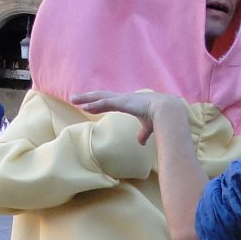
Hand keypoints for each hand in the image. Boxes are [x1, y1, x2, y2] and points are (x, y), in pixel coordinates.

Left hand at [70, 91, 187, 144]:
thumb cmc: (159, 117)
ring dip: (86, 98)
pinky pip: (105, 102)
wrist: (167, 110)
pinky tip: (85, 106)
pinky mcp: (122, 102)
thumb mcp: (148, 126)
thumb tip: (140, 142)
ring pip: (99, 97)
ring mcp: (122, 99)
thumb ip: (143, 134)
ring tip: (73, 99)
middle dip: (87, 97)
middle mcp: (123, 98)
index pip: (109, 101)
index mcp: (128, 102)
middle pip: (100, 96)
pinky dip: (95, 104)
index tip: (88, 104)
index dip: (98, 103)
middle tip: (74, 98)